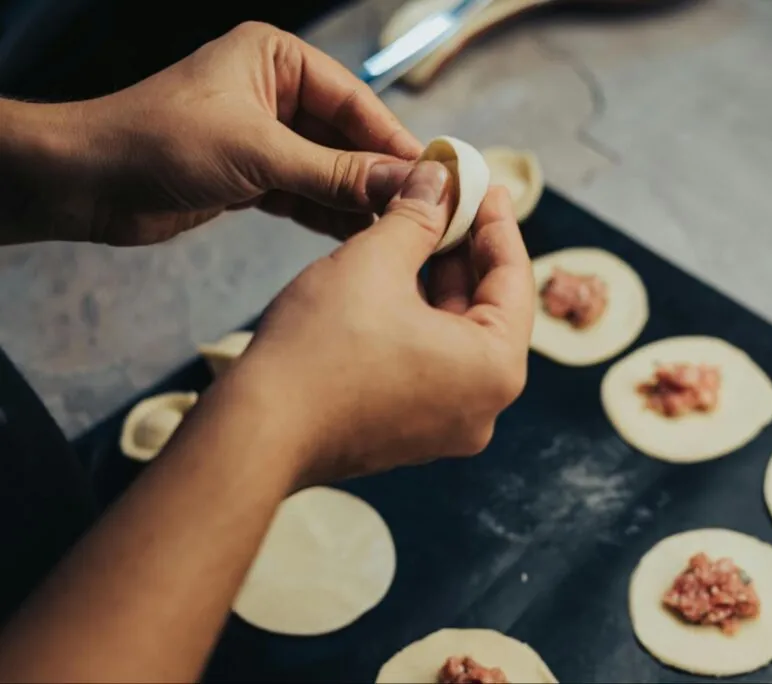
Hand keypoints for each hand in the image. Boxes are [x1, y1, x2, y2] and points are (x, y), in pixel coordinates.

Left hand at [16, 21, 421, 244]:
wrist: (88, 183)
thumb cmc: (160, 142)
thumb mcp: (258, 153)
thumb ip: (333, 172)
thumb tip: (401, 184)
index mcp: (276, 60)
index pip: (354, 100)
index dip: (394, 139)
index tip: (433, 174)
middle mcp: (275, 92)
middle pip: (346, 136)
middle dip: (378, 173)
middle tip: (423, 209)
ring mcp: (266, 137)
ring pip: (329, 169)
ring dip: (357, 198)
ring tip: (397, 229)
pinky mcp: (255, 176)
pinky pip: (307, 194)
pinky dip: (329, 214)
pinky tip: (360, 235)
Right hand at [231, 162, 533, 484]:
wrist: (255, 431)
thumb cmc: (318, 350)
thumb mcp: (375, 261)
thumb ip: (418, 215)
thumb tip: (440, 178)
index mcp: (495, 369)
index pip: (515, 279)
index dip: (496, 221)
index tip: (482, 184)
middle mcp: (482, 407)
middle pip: (487, 308)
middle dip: (463, 249)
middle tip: (446, 198)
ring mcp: (445, 426)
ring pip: (453, 335)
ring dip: (436, 281)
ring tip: (415, 226)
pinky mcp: (408, 431)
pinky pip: (427, 362)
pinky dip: (416, 318)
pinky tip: (393, 275)